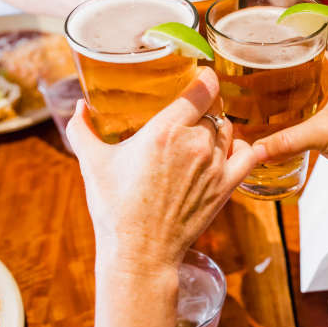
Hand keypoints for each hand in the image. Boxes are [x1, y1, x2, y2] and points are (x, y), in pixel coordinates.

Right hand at [67, 68, 256, 273]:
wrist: (139, 252)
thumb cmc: (115, 208)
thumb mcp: (93, 163)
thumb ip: (83, 129)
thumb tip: (79, 106)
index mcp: (166, 130)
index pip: (202, 87)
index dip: (205, 76)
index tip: (200, 75)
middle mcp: (196, 142)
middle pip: (214, 108)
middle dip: (204, 107)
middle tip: (192, 111)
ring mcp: (215, 165)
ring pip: (229, 130)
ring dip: (219, 127)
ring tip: (204, 132)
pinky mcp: (226, 186)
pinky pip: (248, 155)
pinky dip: (243, 148)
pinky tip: (232, 149)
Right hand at [252, 55, 327, 191]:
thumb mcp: (322, 134)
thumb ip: (285, 141)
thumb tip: (254, 151)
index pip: (309, 51)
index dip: (286, 52)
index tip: (262, 53)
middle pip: (302, 75)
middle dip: (278, 80)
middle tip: (251, 80)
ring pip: (305, 98)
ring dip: (285, 102)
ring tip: (257, 102)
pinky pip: (309, 118)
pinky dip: (293, 121)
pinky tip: (275, 126)